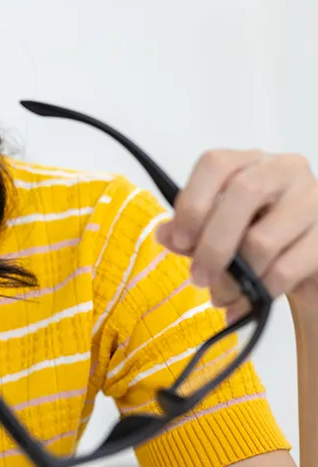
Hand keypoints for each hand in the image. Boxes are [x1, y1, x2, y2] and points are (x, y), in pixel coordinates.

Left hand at [157, 150, 317, 318]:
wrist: (307, 262)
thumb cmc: (257, 236)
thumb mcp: (220, 230)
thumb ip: (191, 231)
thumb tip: (165, 234)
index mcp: (250, 162)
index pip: (216, 164)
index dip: (193, 202)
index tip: (177, 241)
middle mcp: (285, 170)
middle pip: (243, 193)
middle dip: (213, 243)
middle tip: (198, 277)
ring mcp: (314, 199)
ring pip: (263, 238)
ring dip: (235, 277)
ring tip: (221, 297)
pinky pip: (287, 267)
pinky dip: (260, 291)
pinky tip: (247, 304)